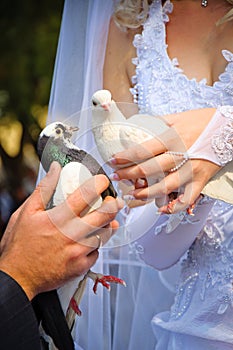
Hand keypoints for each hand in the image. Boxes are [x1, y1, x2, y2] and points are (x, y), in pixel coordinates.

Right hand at [0, 162, 122, 299]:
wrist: (17, 277)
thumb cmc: (19, 245)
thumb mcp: (26, 212)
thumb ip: (44, 189)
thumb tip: (56, 169)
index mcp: (56, 219)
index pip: (84, 196)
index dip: (98, 185)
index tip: (102, 181)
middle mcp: (70, 235)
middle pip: (103, 215)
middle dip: (113, 204)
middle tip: (114, 201)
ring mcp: (77, 253)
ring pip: (105, 234)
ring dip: (108, 224)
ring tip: (107, 219)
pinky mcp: (80, 267)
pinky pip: (97, 252)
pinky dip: (96, 244)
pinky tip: (91, 240)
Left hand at [110, 108, 220, 212]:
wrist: (229, 127)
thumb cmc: (202, 120)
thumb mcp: (177, 117)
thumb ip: (157, 122)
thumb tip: (137, 125)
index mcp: (172, 138)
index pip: (142, 150)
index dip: (124, 158)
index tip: (112, 161)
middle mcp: (180, 155)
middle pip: (148, 169)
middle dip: (128, 175)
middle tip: (115, 178)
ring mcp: (190, 170)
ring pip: (164, 187)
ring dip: (145, 193)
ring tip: (131, 194)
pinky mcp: (200, 180)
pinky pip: (186, 199)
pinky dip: (173, 208)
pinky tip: (160, 209)